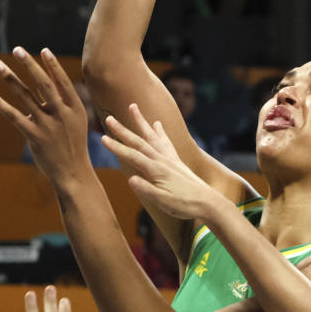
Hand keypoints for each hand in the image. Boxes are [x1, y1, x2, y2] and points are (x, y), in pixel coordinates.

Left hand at [0, 48, 93, 184]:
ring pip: (25, 96)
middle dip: (29, 65)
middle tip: (17, 49)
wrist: (73, 173)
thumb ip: (61, 104)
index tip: (43, 50)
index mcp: (75, 109)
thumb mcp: (75, 122)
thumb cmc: (73, 145)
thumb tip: (42, 88)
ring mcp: (48, 125)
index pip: (62, 82)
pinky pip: (13, 116)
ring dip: (9, 78)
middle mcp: (62, 114)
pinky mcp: (34, 136)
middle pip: (44, 84)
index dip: (53, 66)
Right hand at [103, 103, 223, 222]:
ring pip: (152, 136)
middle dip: (123, 130)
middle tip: (109, 118)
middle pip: (139, 142)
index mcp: (157, 170)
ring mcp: (170, 158)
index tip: (103, 138)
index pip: (132, 156)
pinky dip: (160, 132)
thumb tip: (130, 180)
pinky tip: (157, 124)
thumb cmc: (185, 204)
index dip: (117, 147)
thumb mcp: (163, 201)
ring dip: (141, 122)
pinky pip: (165, 142)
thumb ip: (147, 190)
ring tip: (133, 107)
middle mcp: (162, 160)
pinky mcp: (176, 161)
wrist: (208, 202)